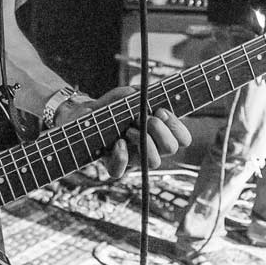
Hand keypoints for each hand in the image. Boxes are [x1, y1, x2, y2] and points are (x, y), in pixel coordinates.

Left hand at [65, 85, 188, 181]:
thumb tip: (135, 95)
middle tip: (145, 118)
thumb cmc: (109, 107)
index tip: (160, 111)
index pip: (183, 138)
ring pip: (155, 162)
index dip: (177, 126)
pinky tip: (118, 142)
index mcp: (159, 133)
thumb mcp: (122, 95)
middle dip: (160, 130)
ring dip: (145, 142)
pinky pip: (120, 171)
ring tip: (129, 129)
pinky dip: (121, 156)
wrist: (83, 118)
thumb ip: (131, 94)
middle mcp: (151, 148)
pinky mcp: (113, 165)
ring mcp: (133, 158)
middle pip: (172, 148)